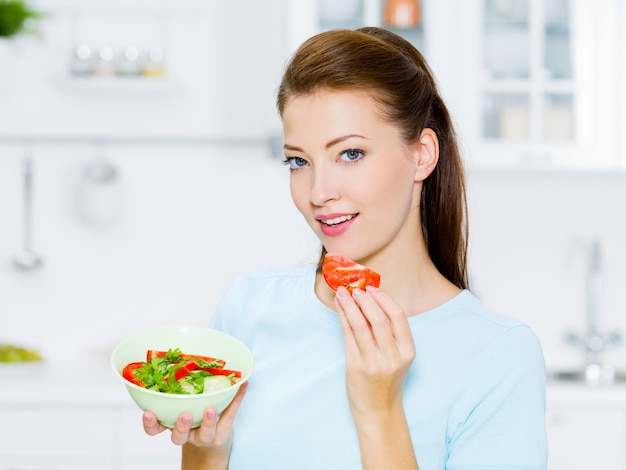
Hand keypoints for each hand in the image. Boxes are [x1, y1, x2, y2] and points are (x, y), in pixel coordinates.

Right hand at [142, 381, 247, 449]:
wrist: (211, 436)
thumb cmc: (191, 410)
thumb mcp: (179, 398)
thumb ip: (175, 382)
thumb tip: (174, 350)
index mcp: (171, 423)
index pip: (155, 427)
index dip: (150, 423)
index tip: (149, 413)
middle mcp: (185, 433)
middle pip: (178, 436)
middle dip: (180, 425)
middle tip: (185, 414)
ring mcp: (203, 436)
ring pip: (204, 434)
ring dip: (209, 421)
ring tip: (212, 408)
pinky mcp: (221, 433)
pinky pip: (230, 415)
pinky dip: (237, 399)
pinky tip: (244, 385)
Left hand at [334, 286, 414, 415]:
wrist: (378, 410)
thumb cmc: (387, 379)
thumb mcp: (397, 356)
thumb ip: (389, 332)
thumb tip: (370, 299)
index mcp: (407, 351)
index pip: (398, 316)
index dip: (384, 299)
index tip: (372, 288)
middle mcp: (392, 356)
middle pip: (378, 318)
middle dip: (365, 299)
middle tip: (355, 289)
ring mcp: (374, 362)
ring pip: (360, 325)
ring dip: (350, 305)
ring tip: (343, 293)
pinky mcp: (356, 366)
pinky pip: (348, 336)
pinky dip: (343, 318)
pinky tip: (339, 308)